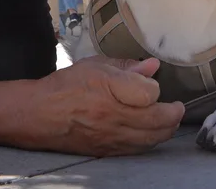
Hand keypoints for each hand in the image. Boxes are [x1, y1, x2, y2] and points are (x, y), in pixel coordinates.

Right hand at [32, 57, 182, 156]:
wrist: (38, 114)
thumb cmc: (66, 86)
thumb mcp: (95, 66)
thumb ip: (126, 66)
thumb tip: (152, 66)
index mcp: (109, 90)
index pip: (150, 93)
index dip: (155, 88)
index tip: (151, 82)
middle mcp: (113, 117)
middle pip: (158, 121)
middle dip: (174, 113)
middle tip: (177, 107)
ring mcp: (111, 137)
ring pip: (152, 139)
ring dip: (166, 130)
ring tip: (169, 119)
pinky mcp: (107, 151)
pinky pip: (138, 150)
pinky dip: (150, 141)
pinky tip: (152, 133)